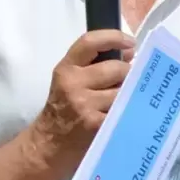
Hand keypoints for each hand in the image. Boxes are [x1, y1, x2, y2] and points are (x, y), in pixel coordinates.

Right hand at [27, 29, 134, 166]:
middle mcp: (73, 83)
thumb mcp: (70, 81)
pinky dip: (128, 110)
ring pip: (122, 91)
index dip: (113, 37)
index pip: (90, 42)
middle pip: (115, 68)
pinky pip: (122, 110)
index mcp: (66, 68)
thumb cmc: (62, 108)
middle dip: (127, 72)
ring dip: (128, 94)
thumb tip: (129, 54)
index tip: (130, 42)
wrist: (49, 143)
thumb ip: (94, 65)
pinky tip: (126, 112)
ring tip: (124, 98)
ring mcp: (85, 105)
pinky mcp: (96, 124)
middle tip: (127, 79)